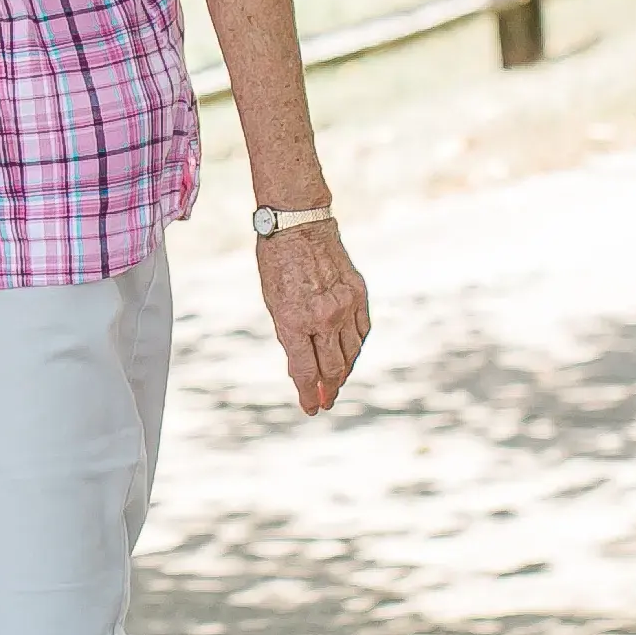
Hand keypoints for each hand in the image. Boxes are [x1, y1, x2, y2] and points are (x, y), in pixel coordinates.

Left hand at [258, 219, 370, 414]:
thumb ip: (289, 336)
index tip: (311, 409)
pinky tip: (349, 354)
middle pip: (332, 368)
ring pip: (351, 353)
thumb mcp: (273, 303)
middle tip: (325, 401)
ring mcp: (345, 306)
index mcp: (295, 320)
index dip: (308, 395)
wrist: (300, 225)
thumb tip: (302, 368)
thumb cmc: (277, 262)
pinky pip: (362, 331)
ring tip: (336, 382)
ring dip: (343, 371)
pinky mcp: (359, 295)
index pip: (305, 372)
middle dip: (328, 389)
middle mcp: (324, 317)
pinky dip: (356, 346)